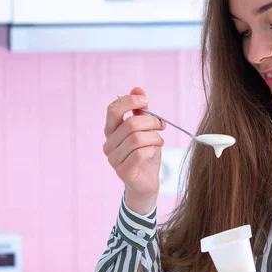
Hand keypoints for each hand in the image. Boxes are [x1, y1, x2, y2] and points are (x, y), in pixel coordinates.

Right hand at [102, 87, 165, 213]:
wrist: (146, 183)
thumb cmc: (145, 154)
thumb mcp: (144, 130)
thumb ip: (140, 112)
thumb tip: (138, 88)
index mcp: (111, 131)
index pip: (113, 110)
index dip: (129, 101)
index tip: (145, 99)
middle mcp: (108, 144)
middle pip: (130, 124)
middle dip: (151, 122)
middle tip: (162, 125)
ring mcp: (113, 159)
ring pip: (137, 139)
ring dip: (154, 138)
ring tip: (159, 141)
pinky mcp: (123, 171)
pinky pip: (140, 153)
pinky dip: (152, 150)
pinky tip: (154, 151)